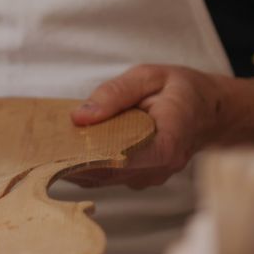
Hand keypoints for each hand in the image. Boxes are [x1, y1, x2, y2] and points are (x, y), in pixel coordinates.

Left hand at [67, 64, 231, 188]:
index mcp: (167, 143)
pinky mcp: (138, 177)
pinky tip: (68, 146)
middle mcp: (158, 169)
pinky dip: (86, 162)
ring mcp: (148, 177)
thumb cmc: (181, 90)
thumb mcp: (150, 76)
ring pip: (103, 176)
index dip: (89, 156)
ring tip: (51, 141)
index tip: (60, 147)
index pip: (123, 160)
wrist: (209, 110)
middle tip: (44, 142)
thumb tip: (80, 116)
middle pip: (107, 172)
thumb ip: (115, 93)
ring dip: (77, 161)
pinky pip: (107, 174)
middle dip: (74, 158)